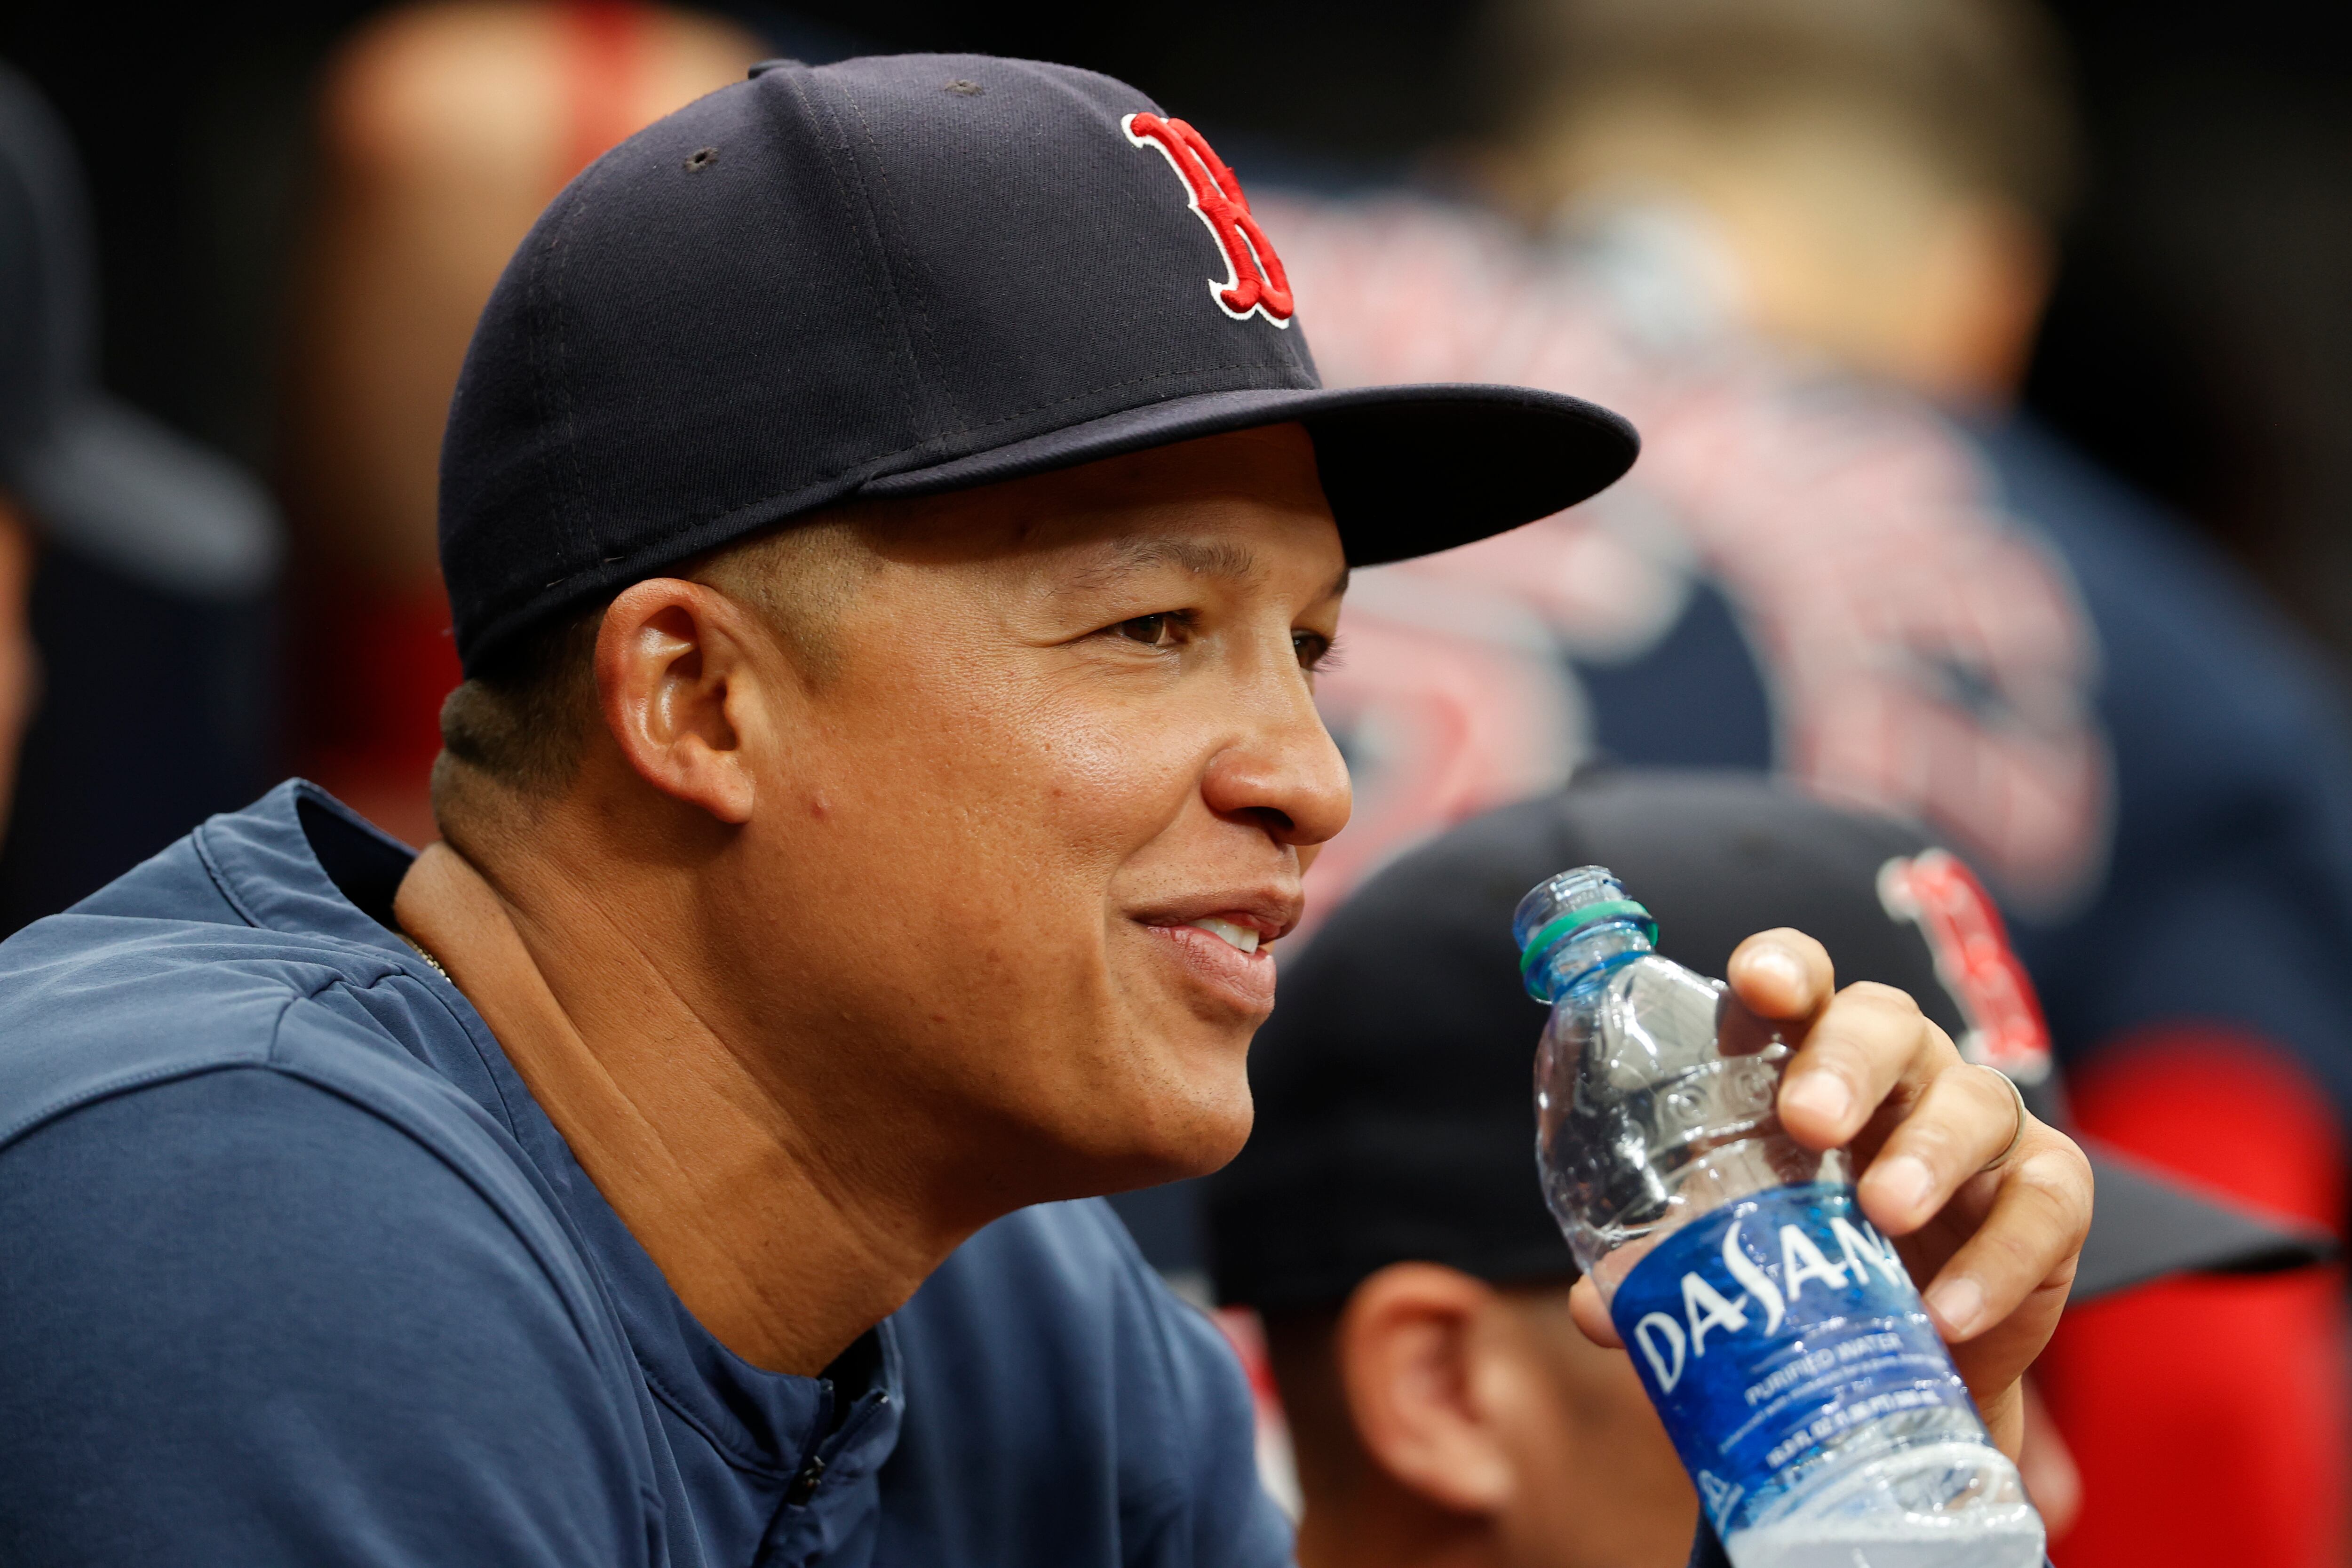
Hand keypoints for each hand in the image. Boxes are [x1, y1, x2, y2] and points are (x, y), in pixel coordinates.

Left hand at [1566, 928, 2092, 1457]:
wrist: (1906, 1357)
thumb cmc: (1809, 1262)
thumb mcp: (1740, 1252)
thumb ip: (1669, 1265)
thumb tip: (1600, 1309)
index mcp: (1813, 1059)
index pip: (1802, 985)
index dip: (1783, 968)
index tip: (1755, 983)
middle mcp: (1902, 1072)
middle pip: (1887, 1022)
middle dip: (1848, 1060)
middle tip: (1809, 1120)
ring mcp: (1982, 1128)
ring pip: (1976, 1100)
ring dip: (1928, 1153)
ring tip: (1883, 1213)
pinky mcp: (2046, 1196)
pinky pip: (2043, 1204)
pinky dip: (2000, 1259)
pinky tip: (1947, 1312)